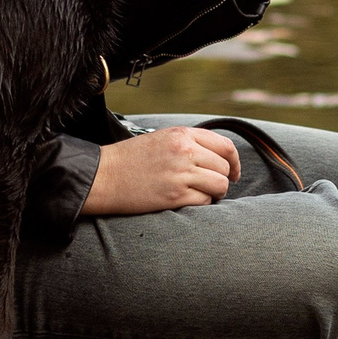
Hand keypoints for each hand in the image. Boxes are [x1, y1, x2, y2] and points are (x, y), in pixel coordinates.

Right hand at [80, 126, 239, 213]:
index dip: (234, 162)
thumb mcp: (161, 139)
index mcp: (182, 134)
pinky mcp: (175, 195)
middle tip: (209, 187)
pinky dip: (200, 203)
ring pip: (220, 185)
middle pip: (224, 168)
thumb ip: (188, 143)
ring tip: (197, 194)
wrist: (102, 175)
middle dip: (221, 179)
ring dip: (213, 193)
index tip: (233, 172)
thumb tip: (217, 158)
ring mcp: (181, 173)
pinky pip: (205, 201)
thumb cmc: (129, 159)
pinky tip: (184, 201)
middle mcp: (185, 151)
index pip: (225, 146)